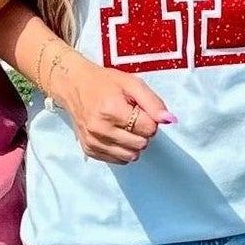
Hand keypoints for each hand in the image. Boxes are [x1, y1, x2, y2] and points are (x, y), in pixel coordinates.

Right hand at [52, 58, 173, 163]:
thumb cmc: (104, 83)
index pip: (149, 129)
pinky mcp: (90, 150)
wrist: (74, 86)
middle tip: (132, 117)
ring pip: (131, 156)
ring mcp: (94, 142)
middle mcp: (100, 129)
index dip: (150, 119)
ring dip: (133, 143)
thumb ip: (153, 102)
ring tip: (124, 126)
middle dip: (142, 131)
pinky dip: (122, 149)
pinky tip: (116, 134)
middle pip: (141, 144)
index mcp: (111, 110)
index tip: (139, 109)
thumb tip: (169, 120)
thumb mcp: (132, 84)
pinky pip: (119, 160)